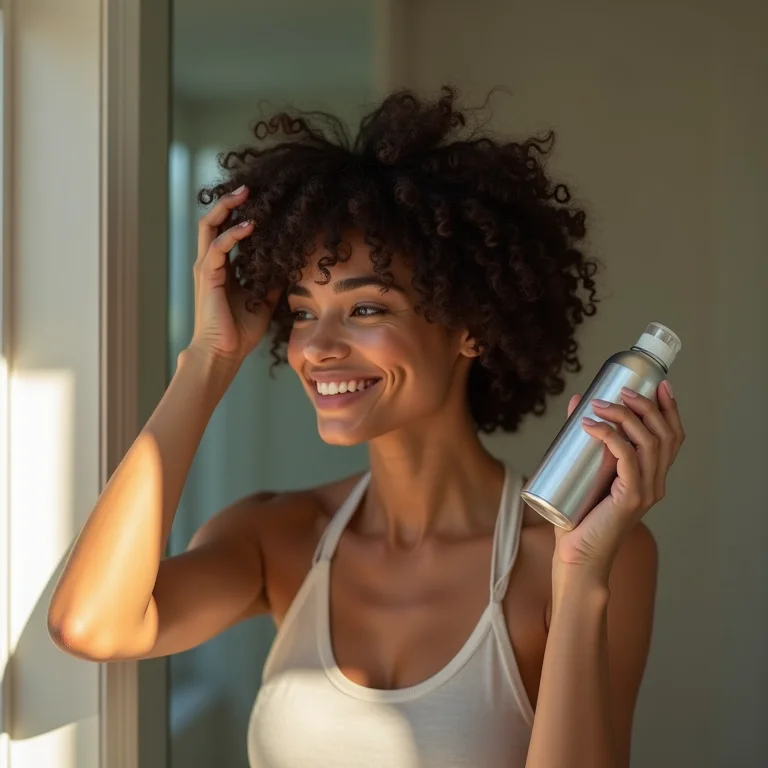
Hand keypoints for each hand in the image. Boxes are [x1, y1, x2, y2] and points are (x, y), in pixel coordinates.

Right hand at [188, 185, 279, 364]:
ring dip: (228, 208)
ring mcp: (206, 269)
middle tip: (248, 187)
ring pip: (209, 227)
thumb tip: (289, 268)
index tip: (258, 201)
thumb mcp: (263, 300)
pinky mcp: (207, 278)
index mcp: (221, 269)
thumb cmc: (240, 331)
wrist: (224, 353)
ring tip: (246, 195)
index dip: (239, 215)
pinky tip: (249, 226)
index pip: (226, 232)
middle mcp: (210, 264)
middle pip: (212, 222)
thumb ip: (271, 282)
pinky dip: (232, 234)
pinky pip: (217, 248)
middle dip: (229, 202)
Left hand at [553, 382, 684, 579]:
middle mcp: (655, 483)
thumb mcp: (584, 470)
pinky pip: (627, 459)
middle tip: (620, 392)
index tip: (658, 384)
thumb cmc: (579, 516)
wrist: (577, 556)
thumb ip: (584, 440)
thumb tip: (578, 402)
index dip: (670, 409)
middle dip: (645, 406)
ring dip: (625, 416)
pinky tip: (592, 426)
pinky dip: (610, 436)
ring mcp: (645, 491)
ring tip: (601, 404)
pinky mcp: (630, 498)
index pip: (672, 438)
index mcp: (652, 477)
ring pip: (648, 442)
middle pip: (664, 435)